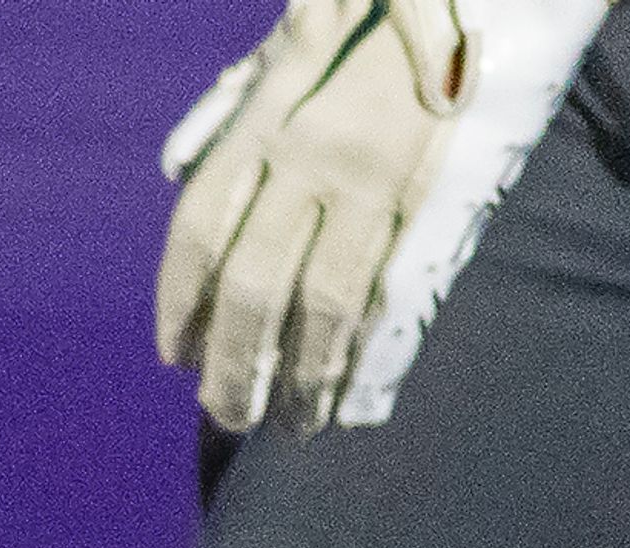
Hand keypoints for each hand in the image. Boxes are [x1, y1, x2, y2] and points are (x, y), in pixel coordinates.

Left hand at [158, 0, 463, 431]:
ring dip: (300, 373)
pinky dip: (362, 346)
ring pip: (323, 299)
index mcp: (262, 124)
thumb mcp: (283, 60)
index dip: (181, 303)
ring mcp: (372, 178)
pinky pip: (386, 286)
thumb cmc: (359, 33)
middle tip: (227, 415)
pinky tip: (344, 389)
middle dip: (235, 361)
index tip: (174, 358)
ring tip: (287, 424)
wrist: (455, 3)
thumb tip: (175, 173)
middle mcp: (308, 156)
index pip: (199, 231)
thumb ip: (228, 120)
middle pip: (254, 283)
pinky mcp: (427, 195)